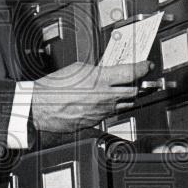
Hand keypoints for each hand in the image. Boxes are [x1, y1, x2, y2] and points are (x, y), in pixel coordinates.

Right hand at [30, 60, 150, 133]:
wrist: (41, 107)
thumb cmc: (54, 88)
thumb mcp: (78, 69)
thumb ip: (98, 70)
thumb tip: (108, 71)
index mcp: (101, 80)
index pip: (131, 73)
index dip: (143, 68)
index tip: (146, 65)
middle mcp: (105, 98)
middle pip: (134, 91)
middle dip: (139, 84)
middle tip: (140, 78)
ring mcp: (102, 111)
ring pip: (125, 104)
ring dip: (127, 97)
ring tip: (125, 89)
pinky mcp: (96, 121)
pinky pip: (111, 113)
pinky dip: (113, 106)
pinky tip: (107, 101)